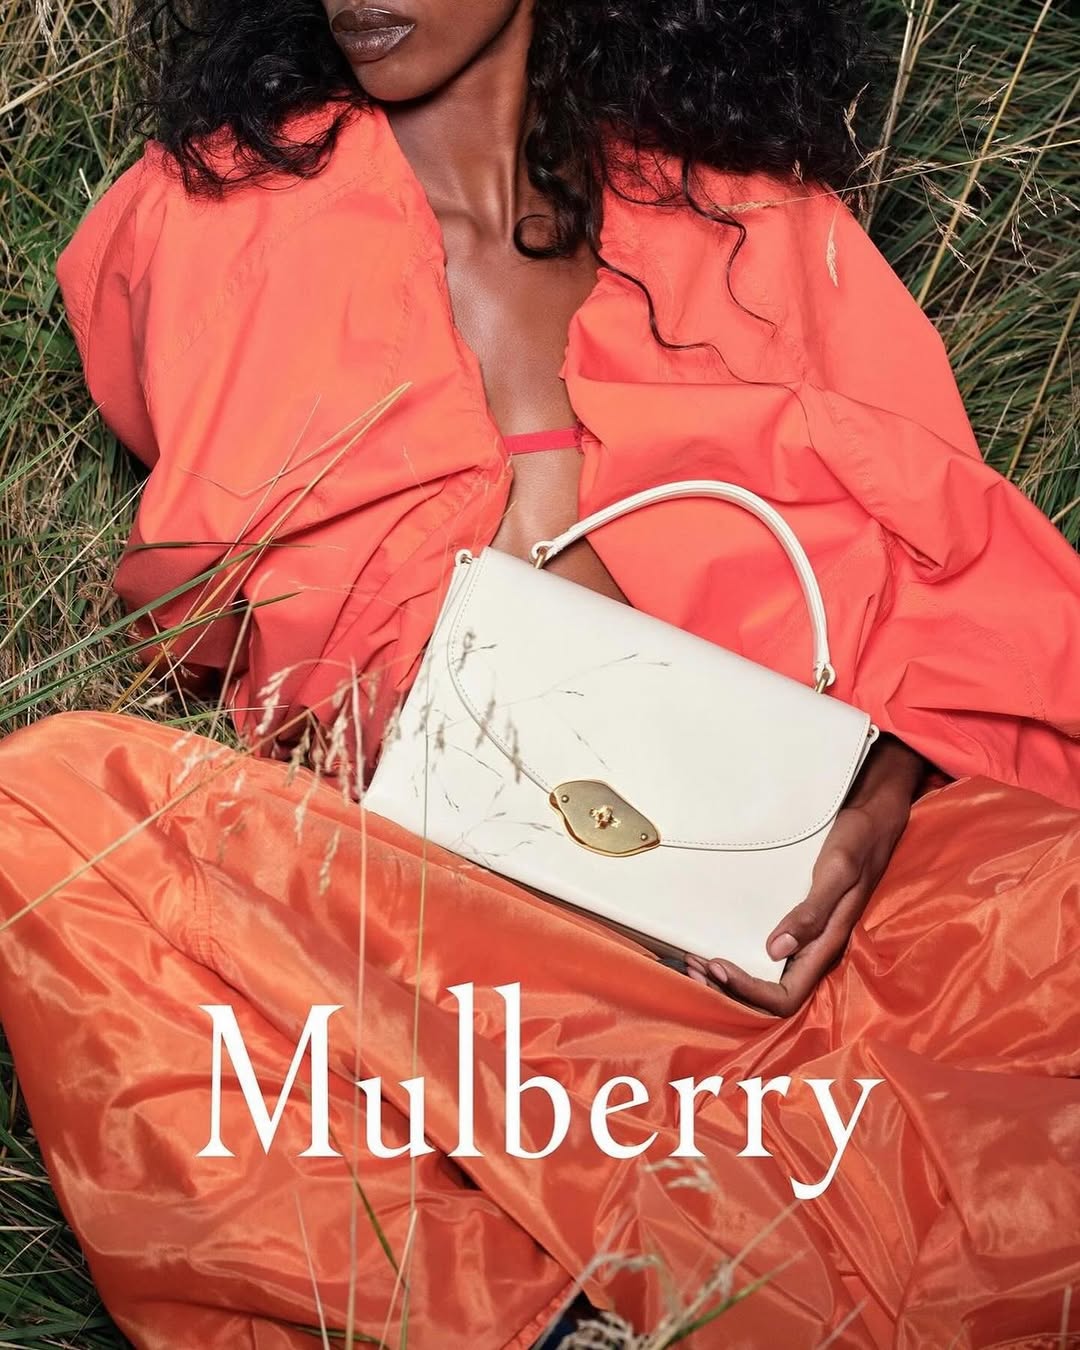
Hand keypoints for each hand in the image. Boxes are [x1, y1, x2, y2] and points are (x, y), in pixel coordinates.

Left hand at [686, 735, 927, 1014]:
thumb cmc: (857, 842)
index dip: (750, 990)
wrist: (874, 820)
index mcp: (826, 945)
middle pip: (770, 994)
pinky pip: (765, 953)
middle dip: (731, 988)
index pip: (786, 995)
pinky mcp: (798, 922)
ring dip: (730, 977)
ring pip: (766, 977)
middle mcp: (814, 949)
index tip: (718, 965)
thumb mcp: (838, 872)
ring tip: (695, 960)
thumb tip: (774, 950)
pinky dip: (738, 955)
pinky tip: (715, 942)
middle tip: (693, 964)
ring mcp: (806, 938)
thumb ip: (812, 912)